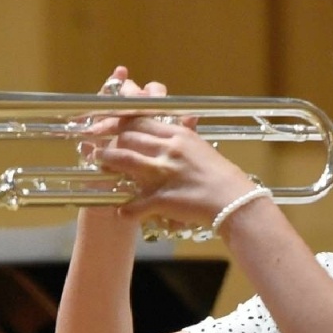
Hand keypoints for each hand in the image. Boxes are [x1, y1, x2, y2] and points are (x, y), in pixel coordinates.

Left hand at [84, 71, 256, 232]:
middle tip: (98, 147)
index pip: (141, 120)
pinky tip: (121, 212)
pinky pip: (137, 203)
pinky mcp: (164, 198)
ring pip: (125, 162)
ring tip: (98, 166)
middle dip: (110, 142)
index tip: (107, 124)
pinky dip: (126, 209)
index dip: (119, 122)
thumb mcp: (199, 148)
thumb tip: (166, 132)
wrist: (234, 201)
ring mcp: (165, 173)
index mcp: (178, 135)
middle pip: (129, 138)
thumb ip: (180, 138)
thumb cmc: (220, 176)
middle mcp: (169, 150)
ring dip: (107, 164)